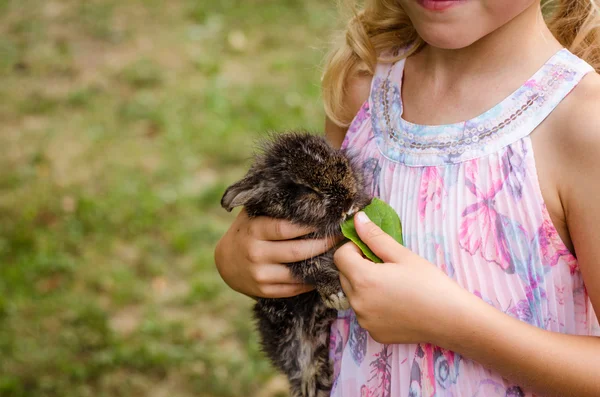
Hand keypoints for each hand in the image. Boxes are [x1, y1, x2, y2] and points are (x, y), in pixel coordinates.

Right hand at [214, 209, 337, 298]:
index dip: (310, 226)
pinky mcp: (264, 291)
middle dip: (323, 244)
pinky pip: (294, 288)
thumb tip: (305, 192)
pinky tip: (323, 271)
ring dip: (321, 265)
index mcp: (254, 230)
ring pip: (298, 273)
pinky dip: (311, 280)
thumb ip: (273, 206)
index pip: (286, 228)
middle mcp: (256, 253)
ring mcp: (260, 274)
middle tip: (340, 236)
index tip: (330, 220)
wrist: (225, 262)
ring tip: (337, 254)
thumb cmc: (247, 231)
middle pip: (297, 251)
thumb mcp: (253, 215)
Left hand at [334, 211, 469, 344]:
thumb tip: (357, 219)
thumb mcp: (402, 255)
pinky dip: (373, 305)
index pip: (340, 256)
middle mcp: (358, 302)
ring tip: (392, 285)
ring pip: (353, 295)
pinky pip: (364, 313)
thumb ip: (375, 236)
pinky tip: (396, 303)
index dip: (354, 248)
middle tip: (385, 266)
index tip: (373, 250)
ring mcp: (364, 320)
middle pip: (344, 276)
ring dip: (364, 286)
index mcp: (363, 279)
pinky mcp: (373, 333)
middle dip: (358, 266)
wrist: (452, 319)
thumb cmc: (430, 283)